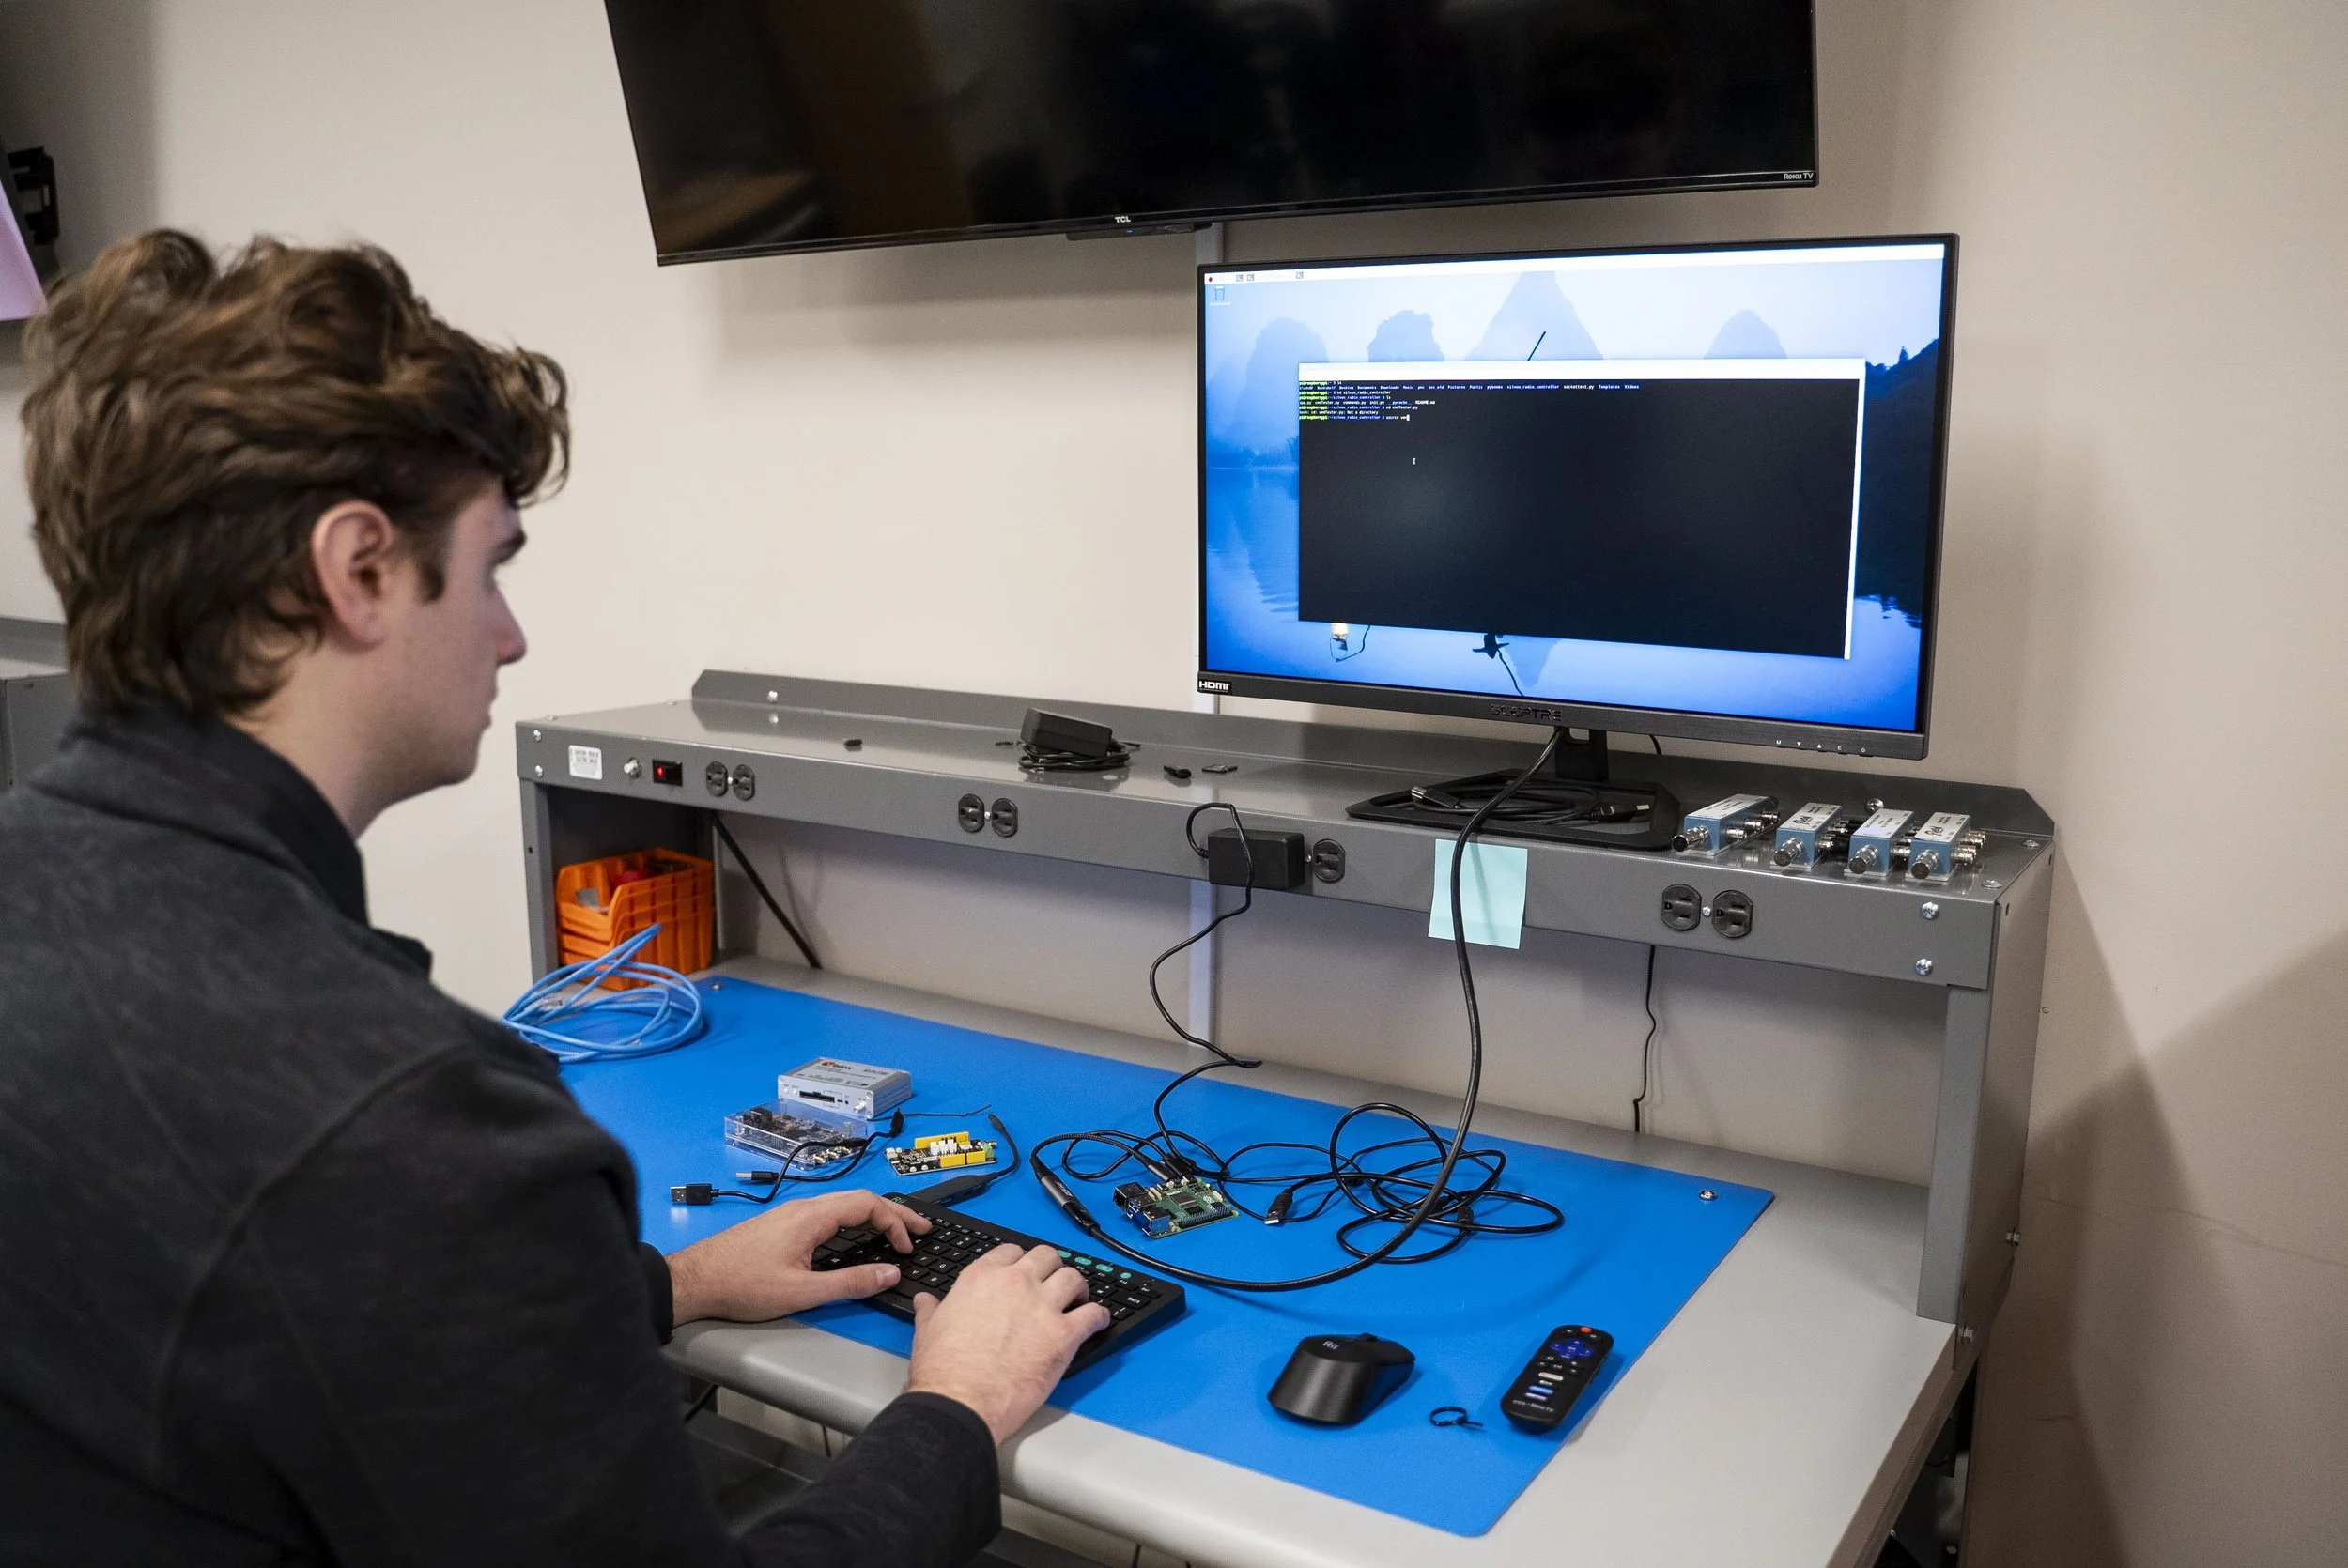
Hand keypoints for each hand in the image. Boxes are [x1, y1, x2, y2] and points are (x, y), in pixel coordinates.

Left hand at [666, 1189, 928, 1325]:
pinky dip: (853, 1222)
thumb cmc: (742, 1286)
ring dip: (874, 1217)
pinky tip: (856, 1238)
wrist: (695, 1281)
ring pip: (843, 1206)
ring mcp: (791, 1214)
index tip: (909, 1246)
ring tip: (896, 1233)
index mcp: (811, 1217)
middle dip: (894, 1214)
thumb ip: (849, 1282)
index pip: (868, 1204)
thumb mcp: (801, 1291)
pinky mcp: (782, 1225)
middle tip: (921, 1229)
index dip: (896, 1223)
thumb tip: (890, 1273)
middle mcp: (803, 1208)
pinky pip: (828, 1214)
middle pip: (860, 1200)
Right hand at [906, 1243, 1109, 1442]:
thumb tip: (925, 1301)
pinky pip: (1093, 1314)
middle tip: (1053, 1284)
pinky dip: (1099, 1317)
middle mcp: (1015, 1284)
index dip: (1020, 1263)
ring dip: (1078, 1288)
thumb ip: (931, 1309)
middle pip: (1046, 1256)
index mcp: (981, 1278)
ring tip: (1078, 1299)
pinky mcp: (1062, 1335)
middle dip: (1051, 1268)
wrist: (960, 1402)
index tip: (1024, 1274)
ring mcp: (1042, 1307)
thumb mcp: (927, 1329)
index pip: (1011, 1252)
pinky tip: (1097, 1321)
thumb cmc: (942, 1371)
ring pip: (1072, 1277)